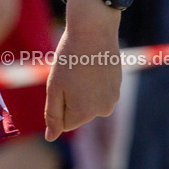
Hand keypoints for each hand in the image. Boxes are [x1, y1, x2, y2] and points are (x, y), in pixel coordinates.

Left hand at [44, 0, 121, 140]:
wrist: (93, 30)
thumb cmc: (69, 58)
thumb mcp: (54, 86)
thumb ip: (52, 115)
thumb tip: (51, 138)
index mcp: (83, 113)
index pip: (64, 122)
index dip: (58, 102)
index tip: (61, 83)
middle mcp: (102, 111)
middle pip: (78, 112)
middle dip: (70, 97)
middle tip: (70, 72)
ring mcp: (113, 98)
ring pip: (89, 101)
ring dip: (82, 88)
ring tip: (81, 67)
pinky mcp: (118, 85)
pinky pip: (99, 90)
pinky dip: (93, 80)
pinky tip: (92, 63)